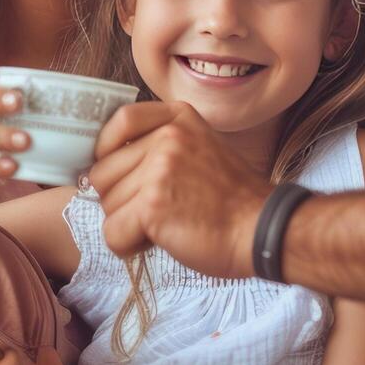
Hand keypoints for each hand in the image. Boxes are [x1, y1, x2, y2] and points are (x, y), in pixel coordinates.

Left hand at [88, 101, 271, 279]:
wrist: (265, 231)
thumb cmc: (232, 200)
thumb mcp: (200, 148)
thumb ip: (158, 146)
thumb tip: (99, 166)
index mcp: (179, 118)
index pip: (121, 120)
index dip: (107, 150)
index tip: (117, 172)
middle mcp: (168, 136)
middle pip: (103, 170)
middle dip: (120, 198)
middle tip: (156, 211)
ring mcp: (160, 169)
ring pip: (106, 203)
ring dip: (127, 223)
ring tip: (164, 224)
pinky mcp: (153, 205)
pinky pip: (112, 231)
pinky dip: (127, 245)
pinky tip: (156, 242)